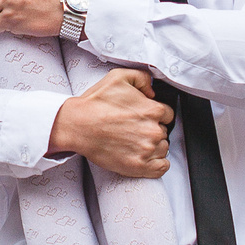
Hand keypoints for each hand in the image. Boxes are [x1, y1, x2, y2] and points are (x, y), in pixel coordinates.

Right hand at [48, 69, 172, 178]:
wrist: (77, 126)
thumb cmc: (95, 104)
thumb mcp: (118, 77)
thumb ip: (142, 78)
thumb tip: (152, 89)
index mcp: (152, 110)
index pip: (168, 114)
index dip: (156, 115)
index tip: (144, 117)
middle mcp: (153, 130)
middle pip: (164, 131)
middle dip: (152, 129)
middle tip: (134, 129)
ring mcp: (147, 150)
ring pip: (163, 148)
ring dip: (153, 146)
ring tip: (134, 142)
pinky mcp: (139, 166)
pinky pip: (161, 167)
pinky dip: (157, 163)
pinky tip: (146, 157)